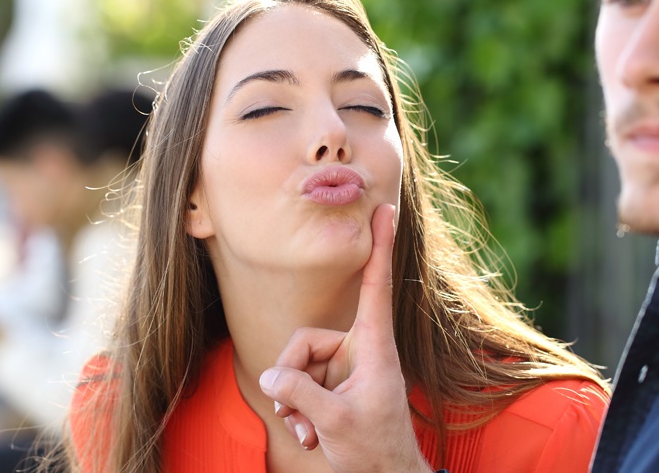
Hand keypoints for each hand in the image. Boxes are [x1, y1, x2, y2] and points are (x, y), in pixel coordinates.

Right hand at [259, 204, 432, 472]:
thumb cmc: (375, 450)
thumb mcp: (335, 422)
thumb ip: (300, 394)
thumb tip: (271, 376)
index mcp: (375, 346)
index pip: (376, 286)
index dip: (380, 246)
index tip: (387, 210)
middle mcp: (360, 350)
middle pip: (306, 341)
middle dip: (292, 378)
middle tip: (299, 414)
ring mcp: (347, 367)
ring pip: (298, 365)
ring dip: (295, 401)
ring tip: (310, 431)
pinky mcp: (336, 384)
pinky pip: (301, 383)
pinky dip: (300, 410)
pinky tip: (311, 434)